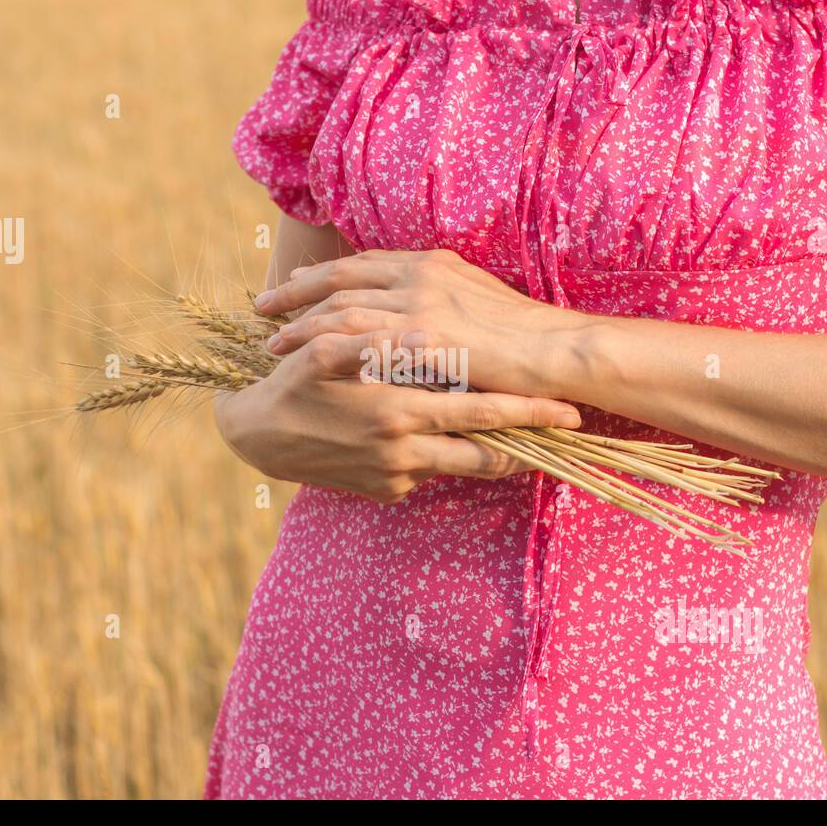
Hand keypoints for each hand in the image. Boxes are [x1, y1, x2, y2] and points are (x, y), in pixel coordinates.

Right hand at [214, 329, 582, 502]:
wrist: (256, 437)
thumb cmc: (294, 382)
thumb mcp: (325, 353)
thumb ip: (373, 342)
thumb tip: (414, 334)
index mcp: (399, 410)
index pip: (482, 414)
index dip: (530, 414)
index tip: (570, 411)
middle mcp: (405, 450)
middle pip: (487, 453)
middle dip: (532, 445)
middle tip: (569, 434)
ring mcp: (398, 476)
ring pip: (463, 467)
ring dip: (496, 455)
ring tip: (528, 441)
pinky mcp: (387, 491)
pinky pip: (429, 471)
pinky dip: (445, 456)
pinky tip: (450, 439)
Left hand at [255, 249, 578, 397]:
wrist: (559, 350)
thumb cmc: (526, 336)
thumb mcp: (478, 302)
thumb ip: (441, 300)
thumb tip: (415, 318)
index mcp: (431, 263)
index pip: (363, 263)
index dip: (323, 274)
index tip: (294, 284)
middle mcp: (419, 275)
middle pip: (341, 280)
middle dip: (296, 294)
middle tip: (263, 309)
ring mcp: (420, 305)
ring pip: (342, 310)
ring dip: (301, 326)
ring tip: (272, 344)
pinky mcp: (423, 340)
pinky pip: (360, 343)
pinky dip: (326, 352)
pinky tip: (304, 365)